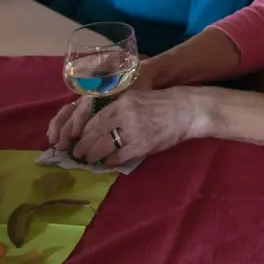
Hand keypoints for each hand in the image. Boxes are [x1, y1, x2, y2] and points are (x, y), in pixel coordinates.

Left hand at [47, 88, 199, 166]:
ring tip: (88, 160)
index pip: (94, 119)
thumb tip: (99, 128)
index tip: (77, 139)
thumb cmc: (162, 104)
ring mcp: (133, 131)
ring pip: (103, 146)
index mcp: (122, 101)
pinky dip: (110, 162)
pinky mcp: (142, 145)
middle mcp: (124, 114)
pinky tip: (107, 163)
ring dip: (93, 156)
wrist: (186, 109)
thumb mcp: (137, 99)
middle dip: (83, 146)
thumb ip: (118, 110)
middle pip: (94, 133)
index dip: (82, 132)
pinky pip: (119, 156)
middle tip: (77, 154)